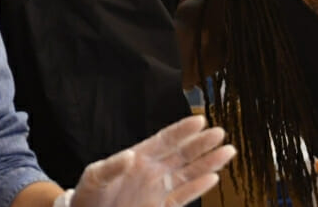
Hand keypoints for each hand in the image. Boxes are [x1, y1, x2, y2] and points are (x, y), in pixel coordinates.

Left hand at [72, 115, 235, 206]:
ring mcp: (159, 190)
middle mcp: (153, 171)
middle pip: (183, 154)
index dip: (182, 130)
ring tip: (228, 151)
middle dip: (202, 143)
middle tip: (220, 132)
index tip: (199, 120)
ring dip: (208, 163)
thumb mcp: (94, 178)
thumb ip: (111, 167)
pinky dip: (198, 188)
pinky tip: (213, 178)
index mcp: (139, 157)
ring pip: (189, 173)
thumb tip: (129, 156)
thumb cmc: (89, 196)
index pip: (165, 140)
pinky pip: (183, 197)